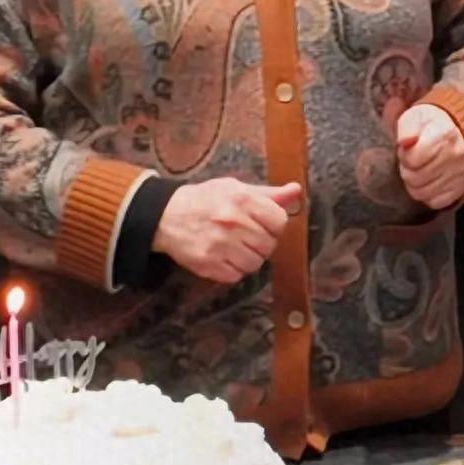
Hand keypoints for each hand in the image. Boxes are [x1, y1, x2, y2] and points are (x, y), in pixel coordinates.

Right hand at [152, 178, 301, 283]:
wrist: (166, 215)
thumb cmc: (205, 199)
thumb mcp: (235, 188)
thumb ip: (268, 194)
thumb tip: (297, 191)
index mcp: (242, 199)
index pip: (279, 221)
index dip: (274, 225)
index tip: (263, 224)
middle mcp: (233, 222)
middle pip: (269, 245)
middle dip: (262, 243)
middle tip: (247, 236)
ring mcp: (220, 245)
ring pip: (255, 264)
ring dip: (249, 258)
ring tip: (235, 247)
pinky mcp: (208, 264)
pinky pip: (236, 276)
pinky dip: (233, 269)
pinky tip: (224, 256)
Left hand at [396, 104, 463, 210]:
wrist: (452, 128)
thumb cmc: (428, 124)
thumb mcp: (414, 117)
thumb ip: (406, 128)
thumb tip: (405, 142)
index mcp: (444, 134)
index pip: (412, 159)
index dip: (404, 155)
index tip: (407, 148)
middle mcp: (457, 154)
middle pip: (415, 178)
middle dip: (407, 170)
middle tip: (412, 160)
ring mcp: (461, 172)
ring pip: (423, 193)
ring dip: (415, 184)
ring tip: (419, 169)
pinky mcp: (462, 186)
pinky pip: (436, 202)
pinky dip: (428, 194)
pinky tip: (429, 180)